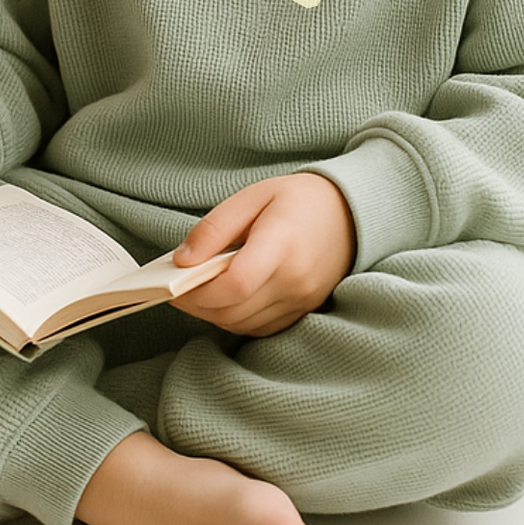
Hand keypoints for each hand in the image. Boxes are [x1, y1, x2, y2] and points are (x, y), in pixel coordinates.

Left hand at [170, 173, 356, 336]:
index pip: (234, 285)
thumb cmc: (297, 199)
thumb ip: (214, 229)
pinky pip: (260, 327)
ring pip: (242, 324)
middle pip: (233, 310)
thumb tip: (181, 261)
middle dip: (197, 304)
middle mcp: (296, 280)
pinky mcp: (304, 310)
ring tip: (197, 290)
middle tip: (175, 288)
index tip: (173, 282)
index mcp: (282, 245)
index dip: (198, 291)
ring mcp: (303, 300)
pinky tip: (224, 298)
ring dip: (213, 313)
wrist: (350, 212)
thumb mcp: (251, 197)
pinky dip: (235, 318)